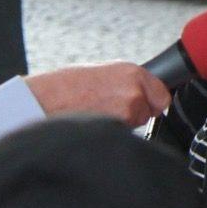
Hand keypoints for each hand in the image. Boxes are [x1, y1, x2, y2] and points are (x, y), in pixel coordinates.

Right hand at [25, 62, 171, 126]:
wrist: (45, 101)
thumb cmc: (64, 87)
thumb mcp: (101, 73)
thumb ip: (125, 82)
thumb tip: (140, 93)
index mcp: (132, 72)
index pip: (162, 95)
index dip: (150, 102)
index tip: (141, 103)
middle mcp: (135, 90)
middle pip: (151, 112)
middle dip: (136, 113)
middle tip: (110, 109)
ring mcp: (129, 111)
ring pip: (136, 124)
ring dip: (123, 123)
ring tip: (98, 114)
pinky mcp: (120, 128)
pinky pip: (124, 135)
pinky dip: (113, 133)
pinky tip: (96, 123)